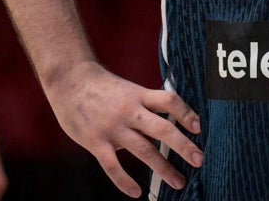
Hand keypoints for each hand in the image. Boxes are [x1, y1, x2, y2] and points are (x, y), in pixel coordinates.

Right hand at [48, 60, 202, 197]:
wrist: (69, 80)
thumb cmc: (100, 86)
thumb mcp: (128, 88)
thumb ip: (144, 105)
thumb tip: (166, 120)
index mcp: (139, 95)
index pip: (169, 101)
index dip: (186, 113)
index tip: (199, 127)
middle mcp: (129, 111)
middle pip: (162, 129)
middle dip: (183, 146)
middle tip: (199, 160)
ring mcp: (113, 127)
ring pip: (143, 150)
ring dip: (163, 168)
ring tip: (178, 182)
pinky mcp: (95, 141)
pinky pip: (112, 166)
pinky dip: (124, 181)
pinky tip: (136, 192)